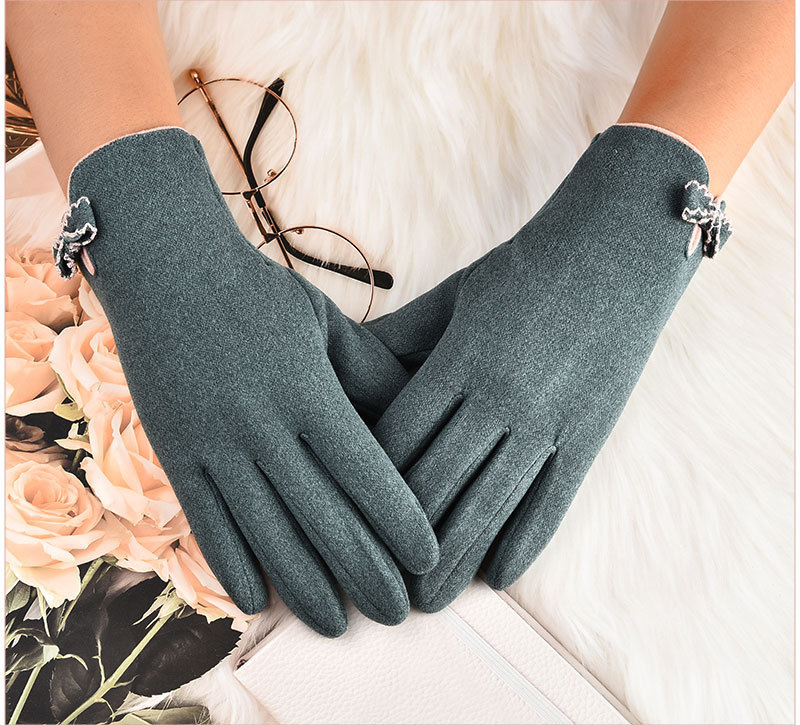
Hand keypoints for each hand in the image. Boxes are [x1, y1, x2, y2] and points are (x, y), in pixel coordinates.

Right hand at [60, 127, 438, 635]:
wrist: (166, 268)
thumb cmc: (260, 295)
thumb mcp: (326, 326)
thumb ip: (369, 376)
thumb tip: (416, 423)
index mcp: (308, 391)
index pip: (364, 473)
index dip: (399, 522)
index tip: (429, 559)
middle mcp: (261, 426)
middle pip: (322, 517)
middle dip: (365, 572)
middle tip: (398, 612)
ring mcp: (212, 444)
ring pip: (266, 534)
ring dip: (304, 587)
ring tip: (336, 624)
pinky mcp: (175, 453)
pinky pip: (205, 523)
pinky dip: (230, 567)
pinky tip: (256, 601)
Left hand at [366, 124, 728, 610]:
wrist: (614, 248)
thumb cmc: (522, 272)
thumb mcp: (453, 298)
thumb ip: (399, 339)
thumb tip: (341, 365)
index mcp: (458, 361)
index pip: (399, 442)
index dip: (366, 492)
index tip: (342, 528)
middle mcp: (500, 398)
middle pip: (437, 486)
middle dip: (400, 544)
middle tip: (373, 586)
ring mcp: (549, 420)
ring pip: (491, 507)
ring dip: (455, 562)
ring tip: (427, 600)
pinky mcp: (589, 433)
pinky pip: (553, 501)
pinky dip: (524, 542)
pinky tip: (499, 575)